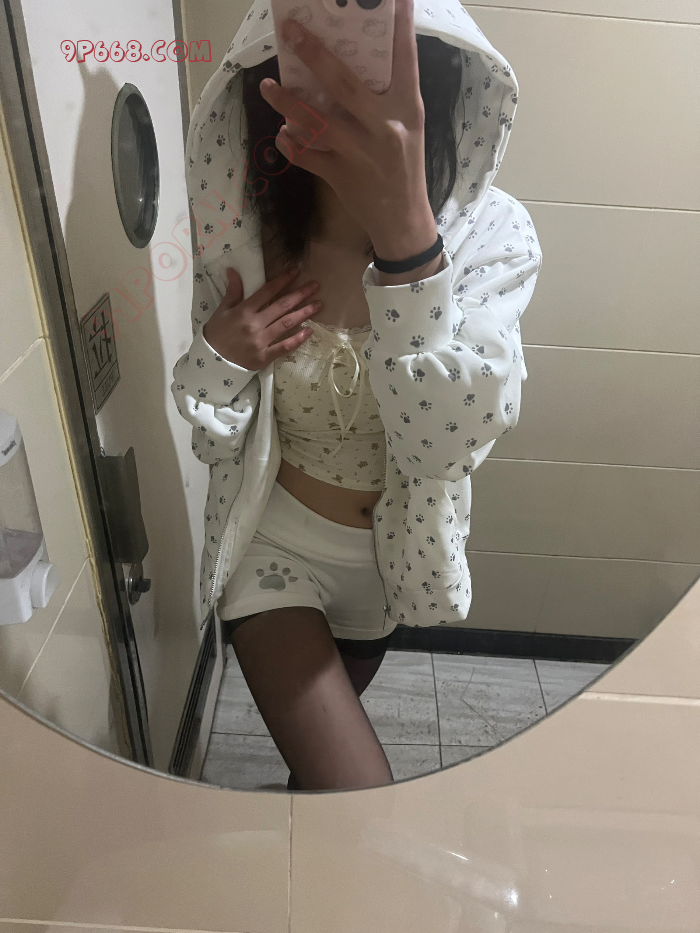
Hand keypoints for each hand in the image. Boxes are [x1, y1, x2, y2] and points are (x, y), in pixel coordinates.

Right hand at [203, 267, 322, 369]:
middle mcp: (255, 324)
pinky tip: (310, 331)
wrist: (212, 362)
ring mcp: (261, 341)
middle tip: (316, 286)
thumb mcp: (222, 310)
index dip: (283, 280)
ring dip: (304, 313)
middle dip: (300, 294)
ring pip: (286, 324)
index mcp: (244, 311)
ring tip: (318, 304)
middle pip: (282, 306)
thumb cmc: (217, 334)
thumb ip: (233, 291)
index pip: (267, 291)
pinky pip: (284, 347)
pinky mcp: (265, 356)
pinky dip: (297, 339)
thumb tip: (233, 270)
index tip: (296, 272)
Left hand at [260, 0, 437, 261]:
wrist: (403, 220)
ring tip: (268, 87)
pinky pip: (307, 156)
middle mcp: (385, 128)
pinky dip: (290, 145)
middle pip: (344, 84)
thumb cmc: (404, 167)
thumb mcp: (408, 126)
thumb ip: (387, 97)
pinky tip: (282, 135)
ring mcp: (361, 155)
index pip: (404, 59)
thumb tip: (351, 62)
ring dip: (287, 103)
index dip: (400, 25)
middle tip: (290, 31)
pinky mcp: (342, 178)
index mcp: (407, 109)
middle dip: (314, 54)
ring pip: (316, 122)